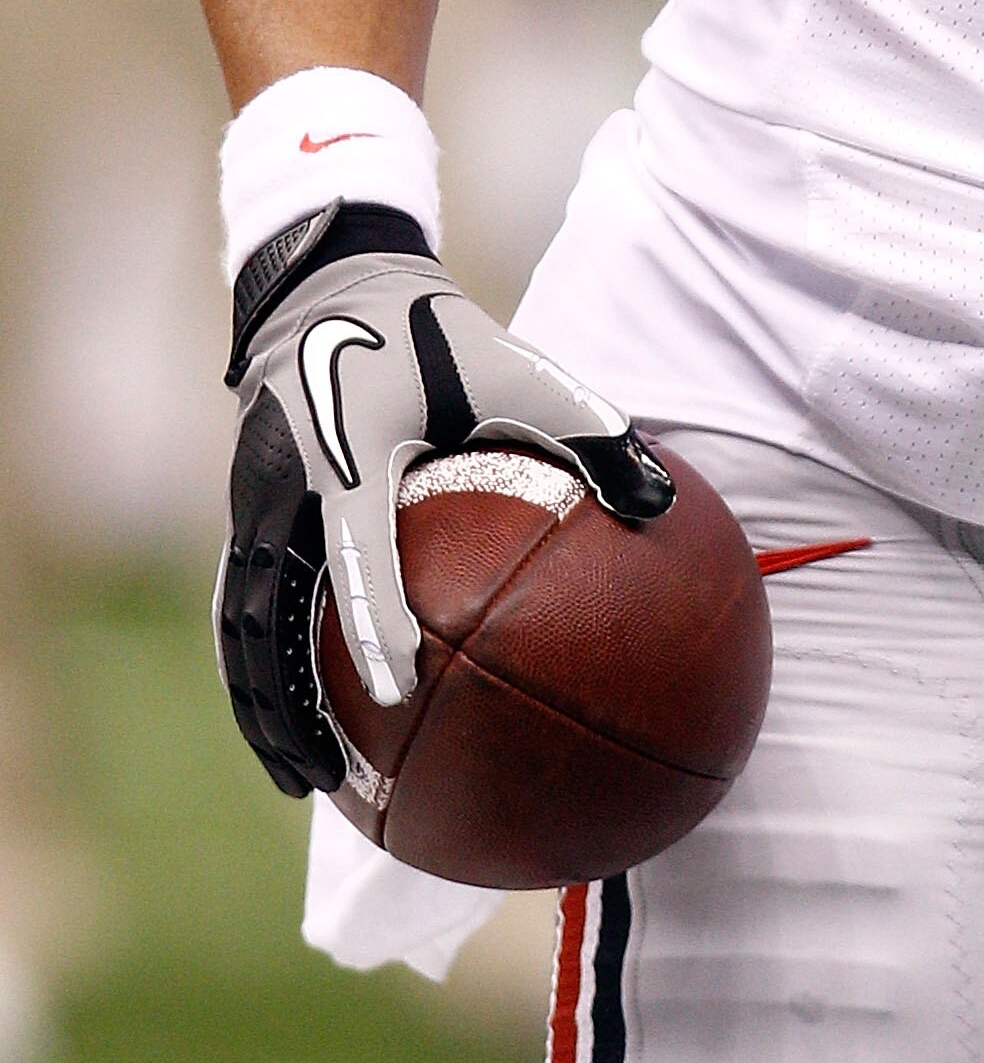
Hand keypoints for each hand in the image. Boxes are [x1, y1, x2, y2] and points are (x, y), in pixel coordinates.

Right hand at [215, 197, 672, 797]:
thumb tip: (666, 505)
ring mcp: (253, 503)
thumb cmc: (431, 331)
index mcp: (348, 454)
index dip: (376, 625)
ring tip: (303, 778)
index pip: (354, 554)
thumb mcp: (516, 367)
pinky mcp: (247, 510)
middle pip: (258, 618)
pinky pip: (244, 600)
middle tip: (323, 781)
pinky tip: (302, 713)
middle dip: (283, 705)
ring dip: (259, 703)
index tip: (404, 690)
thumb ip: (589, 431)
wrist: (328, 281)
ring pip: (238, 622)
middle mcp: (284, 488)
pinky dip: (259, 664)